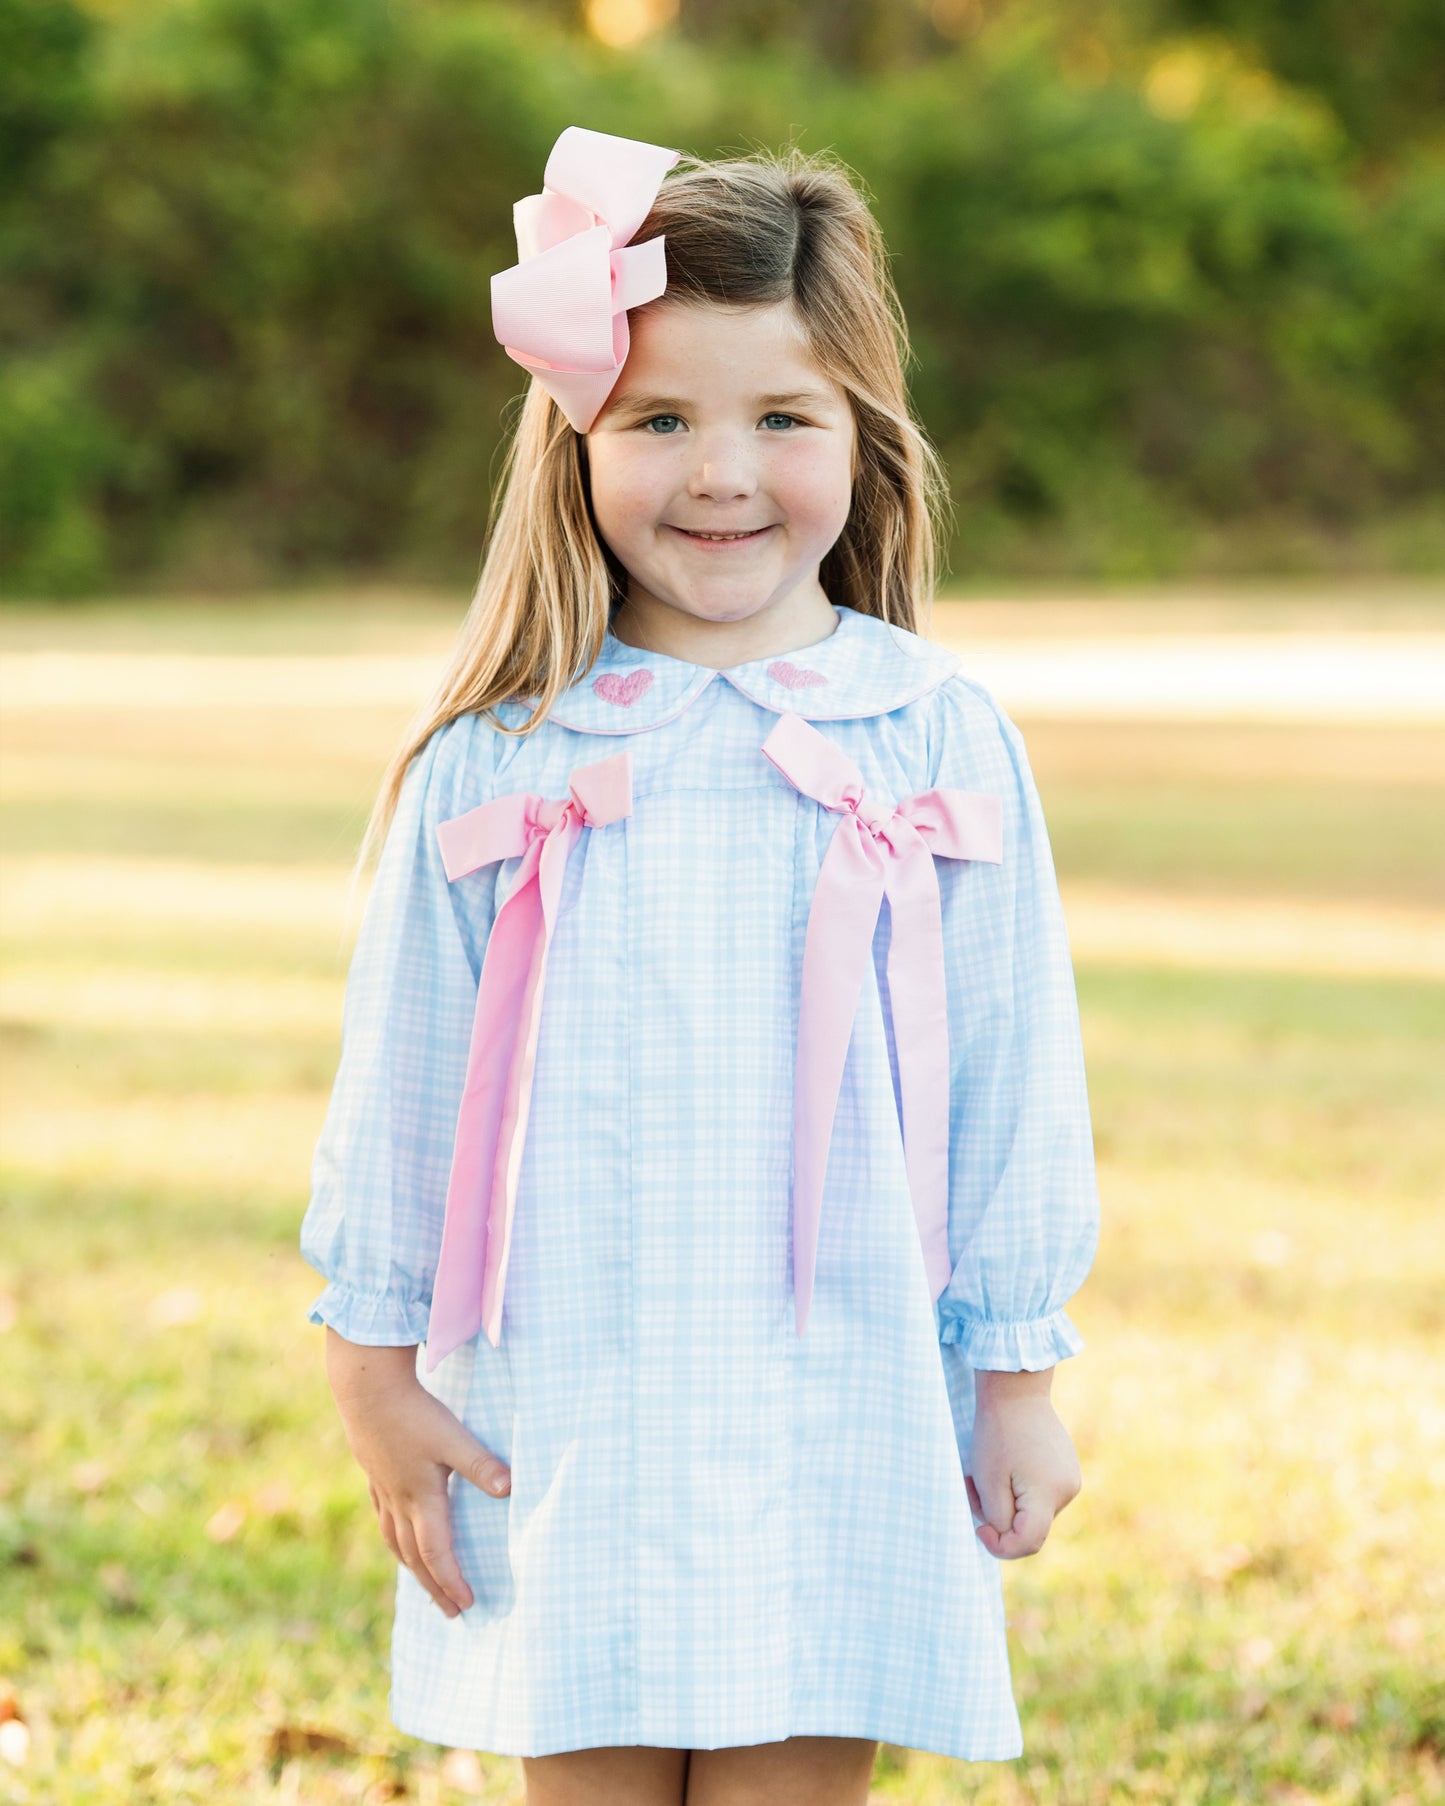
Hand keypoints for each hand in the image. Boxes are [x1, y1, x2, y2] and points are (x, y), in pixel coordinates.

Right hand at [324, 1330, 510, 1616]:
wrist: (366, 1390)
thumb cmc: (413, 1413)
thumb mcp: (453, 1437)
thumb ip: (480, 1464)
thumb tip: (510, 1490)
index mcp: (421, 1498)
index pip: (437, 1553)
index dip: (452, 1581)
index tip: (467, 1604)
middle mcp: (400, 1501)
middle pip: (415, 1557)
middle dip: (434, 1586)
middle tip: (450, 1613)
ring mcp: (384, 1489)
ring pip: (396, 1541)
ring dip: (412, 1567)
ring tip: (424, 1582)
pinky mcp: (375, 1474)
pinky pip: (384, 1519)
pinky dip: (394, 1537)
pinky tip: (398, 1534)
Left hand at [965, 1367, 1080, 1560]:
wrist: (1015, 1389)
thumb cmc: (997, 1433)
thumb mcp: (989, 1481)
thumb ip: (999, 1518)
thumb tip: (1008, 1538)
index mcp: (1049, 1495)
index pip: (1028, 1543)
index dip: (1000, 1546)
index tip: (978, 1528)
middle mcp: (1067, 1490)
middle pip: (1031, 1527)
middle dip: (1000, 1519)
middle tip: (973, 1488)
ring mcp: (1071, 1478)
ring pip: (1035, 1512)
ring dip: (1009, 1502)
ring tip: (989, 1471)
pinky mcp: (1067, 1468)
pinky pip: (1041, 1495)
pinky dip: (1020, 1490)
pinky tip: (1006, 1465)